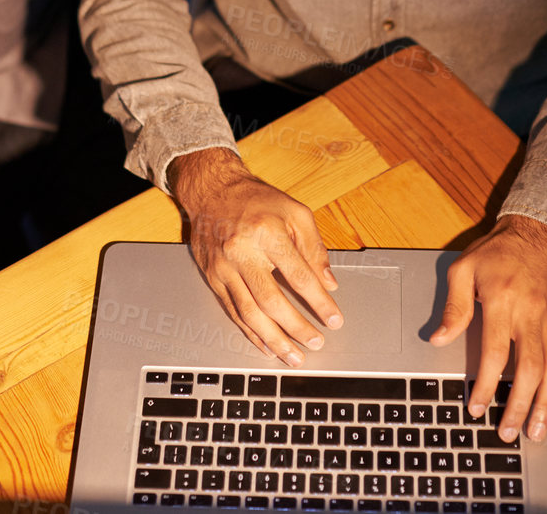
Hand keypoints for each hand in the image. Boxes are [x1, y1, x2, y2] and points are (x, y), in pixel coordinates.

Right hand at [169, 148, 341, 364]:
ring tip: (293, 356)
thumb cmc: (256, 200)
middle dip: (296, 327)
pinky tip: (266, 345)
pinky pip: (233, 311)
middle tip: (316, 343)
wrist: (212, 191)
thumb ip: (315, 248)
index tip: (333, 319)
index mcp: (267, 232)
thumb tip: (329, 283)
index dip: (319, 301)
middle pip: (271, 300)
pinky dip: (251, 332)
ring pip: (249, 313)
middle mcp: (242, 252)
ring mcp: (224, 267)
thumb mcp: (295, 212)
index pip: (298, 275)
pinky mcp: (212, 278)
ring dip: (273, 339)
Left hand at [430, 214, 546, 443]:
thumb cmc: (499, 249)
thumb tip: (438, 339)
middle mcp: (531, 314)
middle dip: (519, 405)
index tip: (476, 407)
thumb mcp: (465, 268)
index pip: (495, 353)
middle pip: (530, 369)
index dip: (486, 384)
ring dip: (546, 404)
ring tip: (538, 432)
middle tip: (509, 433)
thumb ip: (453, 307)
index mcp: (503, 302)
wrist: (540, 230)